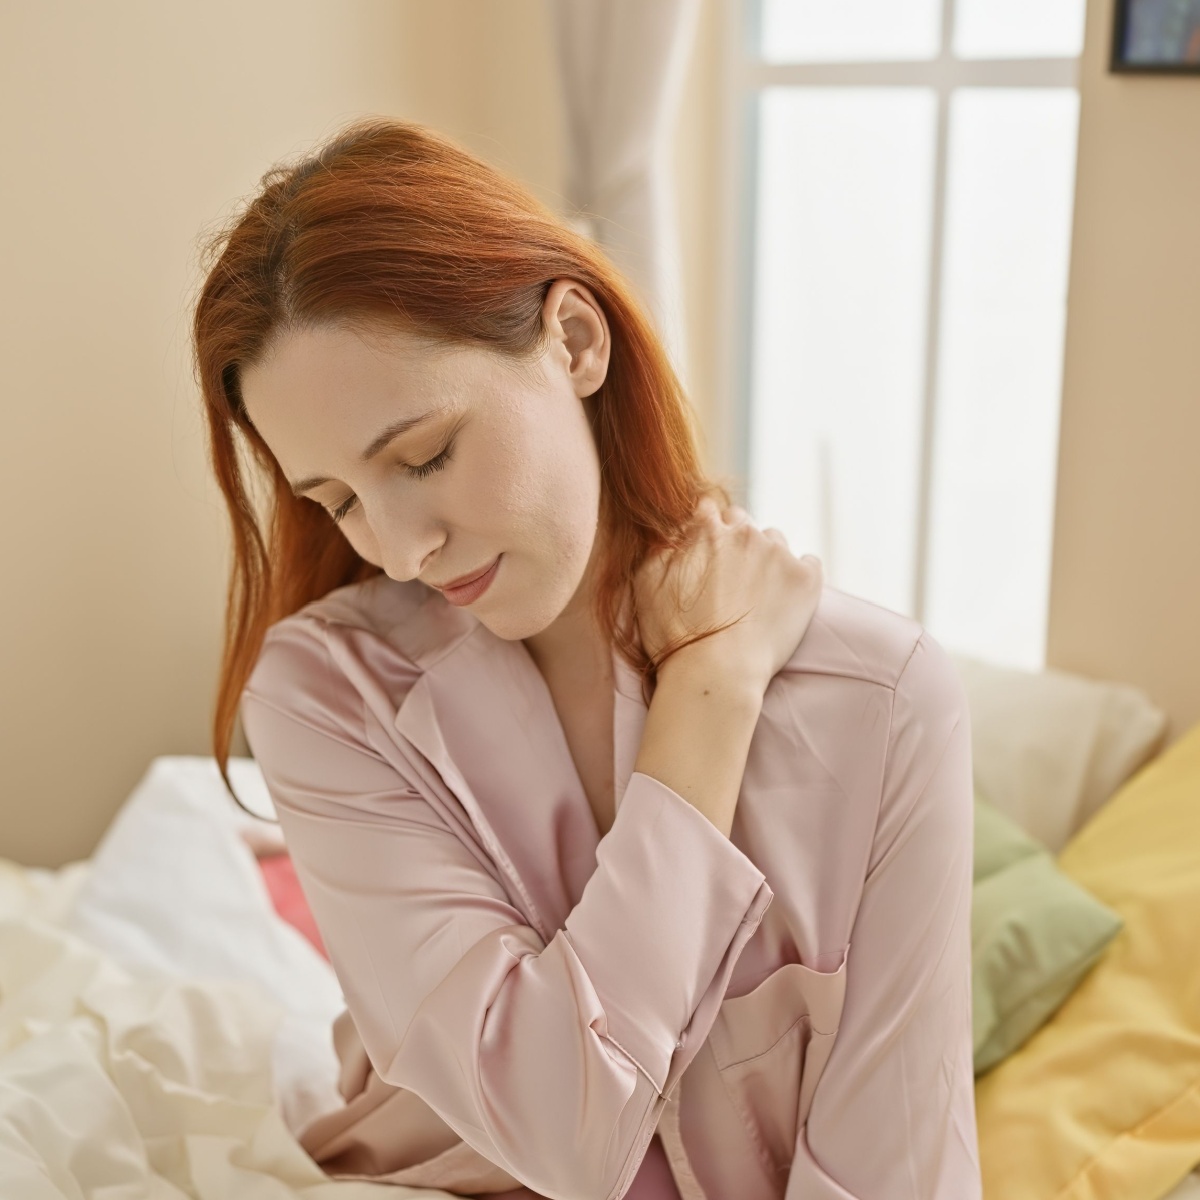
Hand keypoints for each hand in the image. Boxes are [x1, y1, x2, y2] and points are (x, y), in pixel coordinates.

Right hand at [631, 495, 822, 693]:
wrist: (716, 671)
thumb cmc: (676, 635)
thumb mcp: (646, 583)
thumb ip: (660, 547)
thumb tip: (675, 532)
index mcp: (705, 529)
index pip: (709, 510)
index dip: (707, 531)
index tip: (706, 554)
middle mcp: (744, 532)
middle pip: (742, 521)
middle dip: (736, 541)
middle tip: (730, 577)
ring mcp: (779, 553)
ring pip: (775, 540)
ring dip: (767, 557)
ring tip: (757, 593)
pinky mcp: (806, 578)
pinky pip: (809, 562)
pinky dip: (799, 576)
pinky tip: (786, 597)